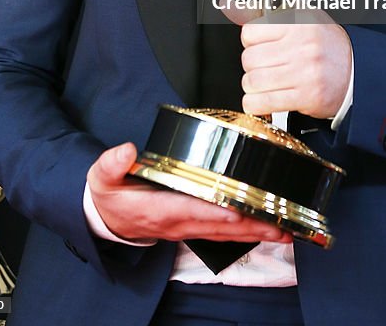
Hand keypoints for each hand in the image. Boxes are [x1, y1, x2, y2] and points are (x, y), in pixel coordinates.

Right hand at [87, 143, 291, 243]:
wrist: (107, 219)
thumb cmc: (110, 196)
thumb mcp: (101, 178)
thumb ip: (111, 164)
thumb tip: (126, 151)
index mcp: (158, 209)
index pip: (192, 211)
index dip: (215, 212)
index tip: (238, 210)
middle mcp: (178, 223)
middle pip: (220, 227)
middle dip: (250, 226)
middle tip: (280, 224)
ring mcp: (187, 228)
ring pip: (227, 233)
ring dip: (255, 232)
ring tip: (284, 228)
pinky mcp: (193, 226)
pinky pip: (224, 232)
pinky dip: (246, 231)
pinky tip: (266, 227)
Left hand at [236, 12, 351, 118]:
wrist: (357, 73)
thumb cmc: (327, 46)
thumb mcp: (303, 20)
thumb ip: (267, 15)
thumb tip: (231, 6)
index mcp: (299, 23)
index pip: (251, 32)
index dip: (251, 42)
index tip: (259, 46)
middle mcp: (302, 46)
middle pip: (250, 59)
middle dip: (251, 66)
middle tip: (263, 67)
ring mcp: (304, 72)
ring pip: (253, 81)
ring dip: (252, 86)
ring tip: (263, 83)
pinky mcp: (305, 96)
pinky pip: (263, 102)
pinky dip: (254, 104)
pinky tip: (260, 100)